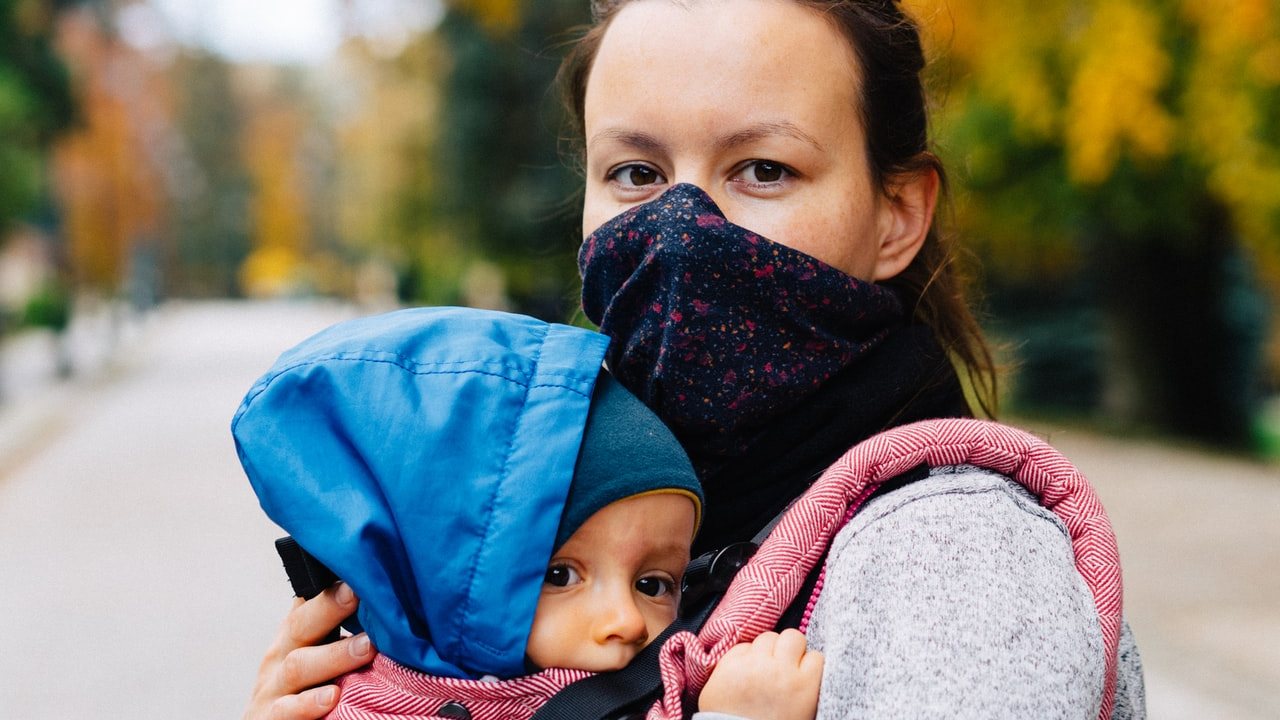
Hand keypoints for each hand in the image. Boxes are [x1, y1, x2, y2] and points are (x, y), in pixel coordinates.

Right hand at [244, 583, 375, 719]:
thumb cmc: (300, 689)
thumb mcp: (310, 653)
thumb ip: (331, 628)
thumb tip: (372, 594)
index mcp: (292, 636)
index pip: (308, 603)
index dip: (329, 588)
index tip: (356, 571)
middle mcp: (279, 657)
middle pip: (301, 626)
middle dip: (330, 608)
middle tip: (359, 593)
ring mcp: (272, 689)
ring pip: (299, 667)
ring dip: (334, 656)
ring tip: (367, 647)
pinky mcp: (269, 719)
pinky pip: (287, 710)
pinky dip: (309, 704)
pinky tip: (332, 697)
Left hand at [698, 629, 823, 719]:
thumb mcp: (803, 712)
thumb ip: (808, 687)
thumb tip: (807, 667)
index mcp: (804, 687)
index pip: (816, 657)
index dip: (807, 664)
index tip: (801, 672)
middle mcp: (780, 671)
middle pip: (793, 637)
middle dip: (789, 648)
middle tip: (782, 663)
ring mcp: (753, 665)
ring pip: (767, 637)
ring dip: (767, 650)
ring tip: (762, 669)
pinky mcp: (729, 665)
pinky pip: (743, 647)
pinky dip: (745, 657)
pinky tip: (744, 673)